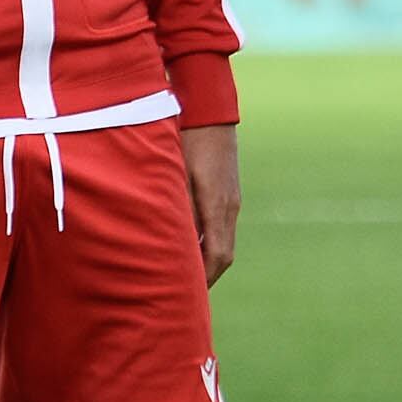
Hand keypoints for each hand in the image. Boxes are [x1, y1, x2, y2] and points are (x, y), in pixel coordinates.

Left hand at [183, 123, 239, 284]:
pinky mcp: (226, 188)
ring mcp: (231, 197)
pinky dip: (205, 240)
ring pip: (222, 240)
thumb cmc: (185, 138)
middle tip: (181, 293)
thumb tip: (171, 244)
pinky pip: (219, 224)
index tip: (187, 296)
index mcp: (218, 206)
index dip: (203, 280)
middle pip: (223, 255)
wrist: (208, 105)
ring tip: (181, 271)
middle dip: (204, 276)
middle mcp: (230, 206)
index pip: (218, 257)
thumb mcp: (174, 175)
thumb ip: (175, 210)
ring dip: (204, 258)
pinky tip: (185, 240)